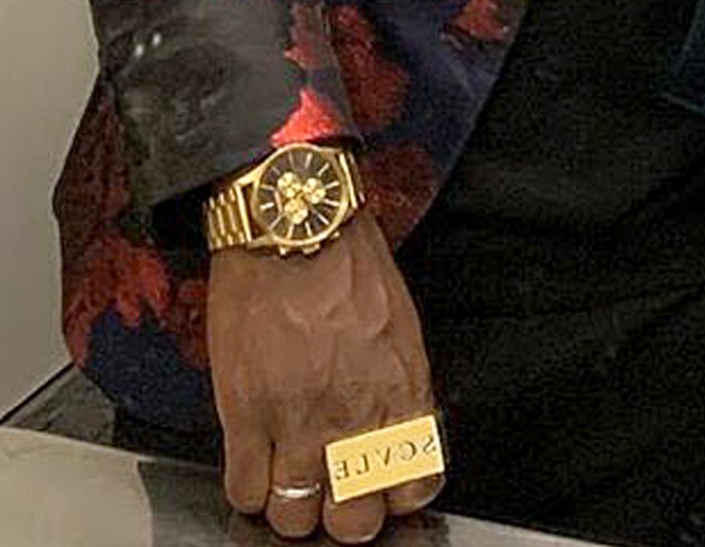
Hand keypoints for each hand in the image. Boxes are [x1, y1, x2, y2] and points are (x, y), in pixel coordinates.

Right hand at [210, 210, 441, 542]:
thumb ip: (398, 383)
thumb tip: (394, 424)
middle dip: (348, 518)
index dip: (400, 493)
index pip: (415, 478)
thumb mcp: (399, 323)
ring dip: (296, 511)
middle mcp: (354, 416)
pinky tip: (258, 471)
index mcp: (401, 389)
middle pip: (355, 517)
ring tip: (294, 493)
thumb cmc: (348, 263)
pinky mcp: (246, 417)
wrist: (296, 230)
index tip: (390, 489)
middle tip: (339, 503)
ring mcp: (297, 422)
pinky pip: (246, 491)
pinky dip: (251, 492)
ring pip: (297, 514)